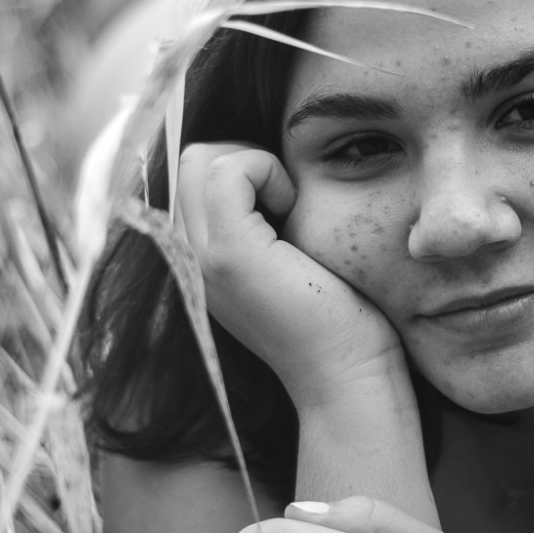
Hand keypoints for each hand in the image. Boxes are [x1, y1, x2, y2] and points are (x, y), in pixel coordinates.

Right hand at [175, 141, 404, 409]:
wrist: (347, 375)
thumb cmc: (336, 316)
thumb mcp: (286, 255)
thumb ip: (261, 218)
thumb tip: (268, 165)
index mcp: (197, 257)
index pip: (188, 173)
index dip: (238, 165)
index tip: (282, 201)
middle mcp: (186, 258)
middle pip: (189, 158)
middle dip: (245, 156)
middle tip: (287, 198)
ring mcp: (200, 257)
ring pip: (200, 157)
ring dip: (255, 163)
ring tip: (288, 206)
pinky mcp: (228, 255)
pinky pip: (226, 170)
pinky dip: (265, 169)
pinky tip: (292, 207)